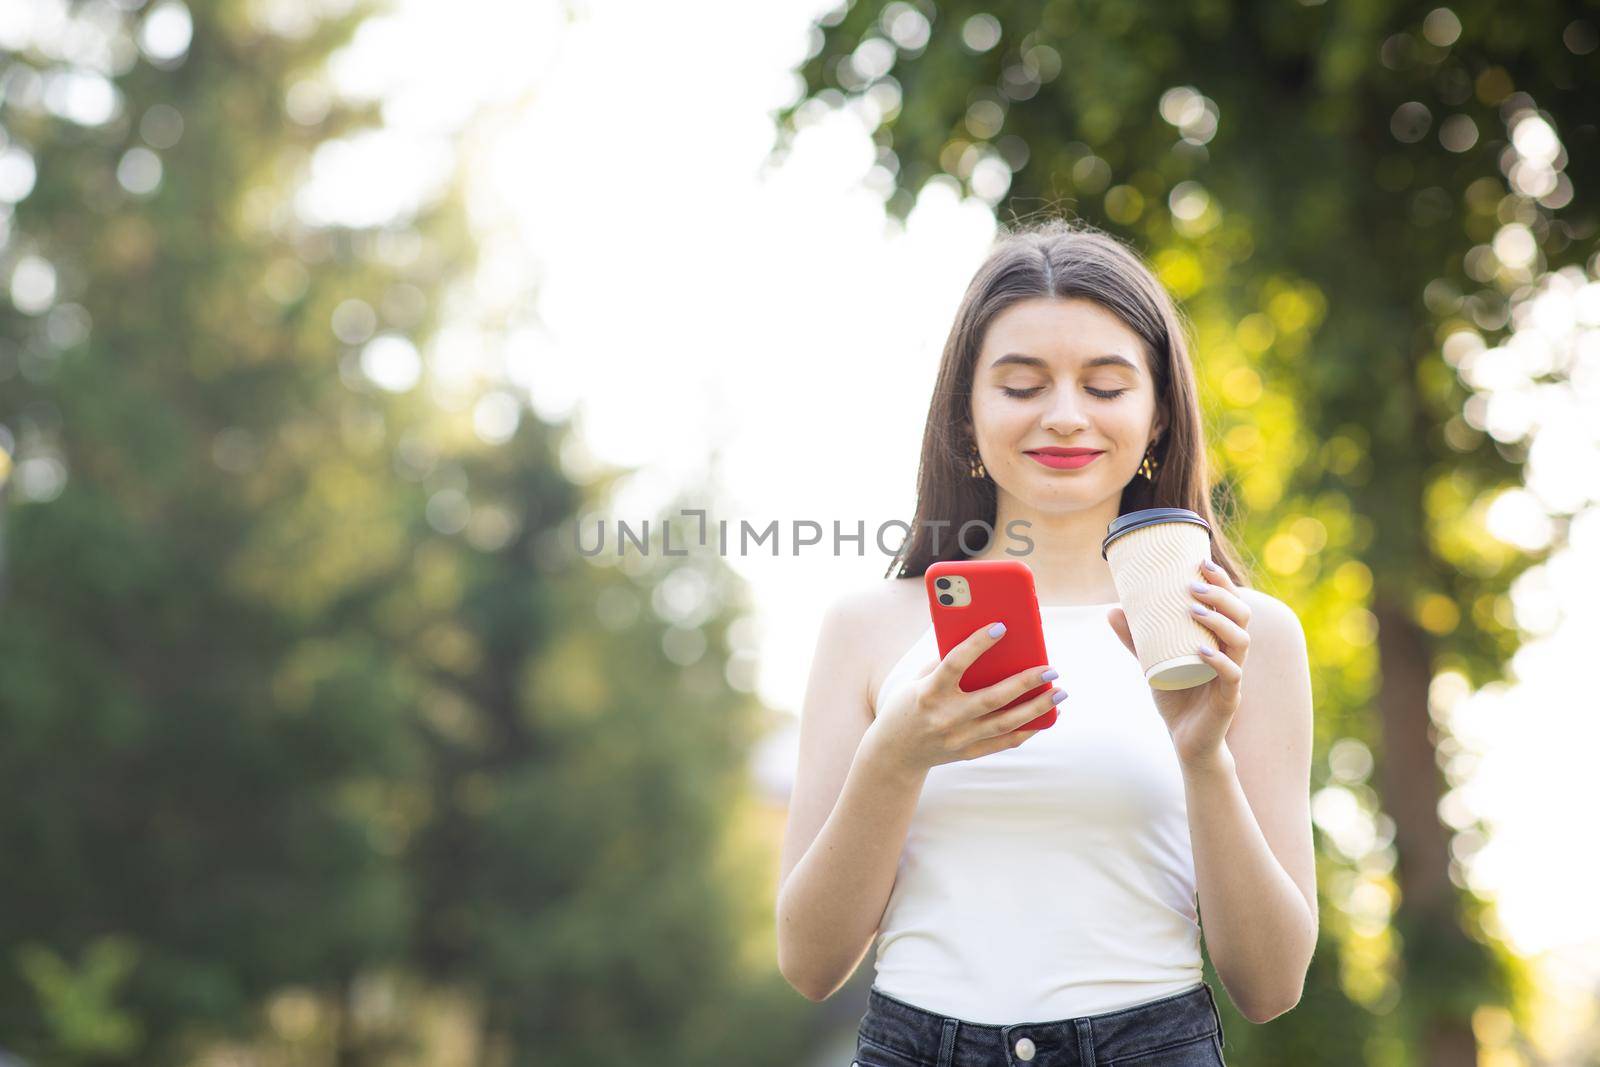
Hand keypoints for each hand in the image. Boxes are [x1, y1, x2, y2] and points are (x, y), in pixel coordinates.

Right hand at [864, 621, 1064, 777]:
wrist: (894, 753)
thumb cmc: (908, 706)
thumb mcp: (916, 681)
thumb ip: (944, 663)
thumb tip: (981, 641)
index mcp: (928, 693)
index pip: (955, 664)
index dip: (977, 644)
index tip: (1001, 627)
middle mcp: (944, 718)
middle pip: (991, 698)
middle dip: (1025, 683)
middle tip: (1051, 668)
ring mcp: (958, 739)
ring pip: (1005, 723)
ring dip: (1037, 708)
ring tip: (1060, 692)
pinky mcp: (969, 753)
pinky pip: (1006, 742)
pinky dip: (1029, 729)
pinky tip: (1049, 715)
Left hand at [1106, 558, 1249, 770]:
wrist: (1186, 741)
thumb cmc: (1176, 697)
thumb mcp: (1152, 663)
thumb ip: (1136, 639)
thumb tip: (1111, 609)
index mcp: (1219, 640)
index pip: (1230, 604)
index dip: (1221, 582)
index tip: (1200, 562)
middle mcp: (1231, 653)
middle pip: (1242, 616)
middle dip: (1221, 595)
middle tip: (1193, 585)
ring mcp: (1233, 676)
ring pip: (1241, 641)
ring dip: (1220, 622)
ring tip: (1194, 610)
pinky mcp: (1228, 699)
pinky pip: (1232, 676)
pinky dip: (1219, 661)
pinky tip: (1202, 651)